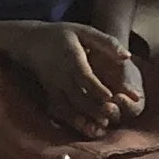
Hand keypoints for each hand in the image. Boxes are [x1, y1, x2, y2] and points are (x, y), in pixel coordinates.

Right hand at [0, 20, 137, 132]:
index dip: (96, 87)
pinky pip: (60, 109)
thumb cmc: (63, 34)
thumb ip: (107, 42)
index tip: (110, 96)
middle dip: (93, 107)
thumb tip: (127, 57)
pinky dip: (72, 119)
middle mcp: (60, 74)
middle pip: (77, 95)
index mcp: (71, 57)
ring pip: (68, 105)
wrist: (31, 41)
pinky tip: (86, 127)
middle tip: (111, 115)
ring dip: (84, 117)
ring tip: (102, 125)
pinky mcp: (50, 93)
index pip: (84, 75)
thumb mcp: (84, 31)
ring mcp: (53, 85)